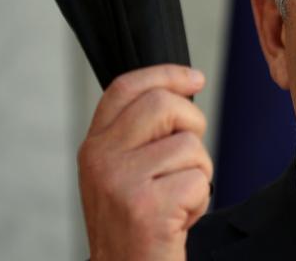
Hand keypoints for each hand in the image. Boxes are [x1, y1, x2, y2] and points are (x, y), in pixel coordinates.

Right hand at [77, 64, 211, 260]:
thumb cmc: (137, 221)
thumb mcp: (126, 170)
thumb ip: (142, 133)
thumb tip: (184, 90)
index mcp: (95, 145)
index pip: (126, 88)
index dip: (165, 74)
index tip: (195, 78)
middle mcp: (101, 158)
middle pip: (163, 104)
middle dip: (193, 124)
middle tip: (190, 156)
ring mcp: (120, 182)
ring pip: (189, 145)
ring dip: (198, 173)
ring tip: (178, 198)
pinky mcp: (145, 207)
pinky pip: (198, 179)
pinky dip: (200, 200)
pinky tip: (179, 219)